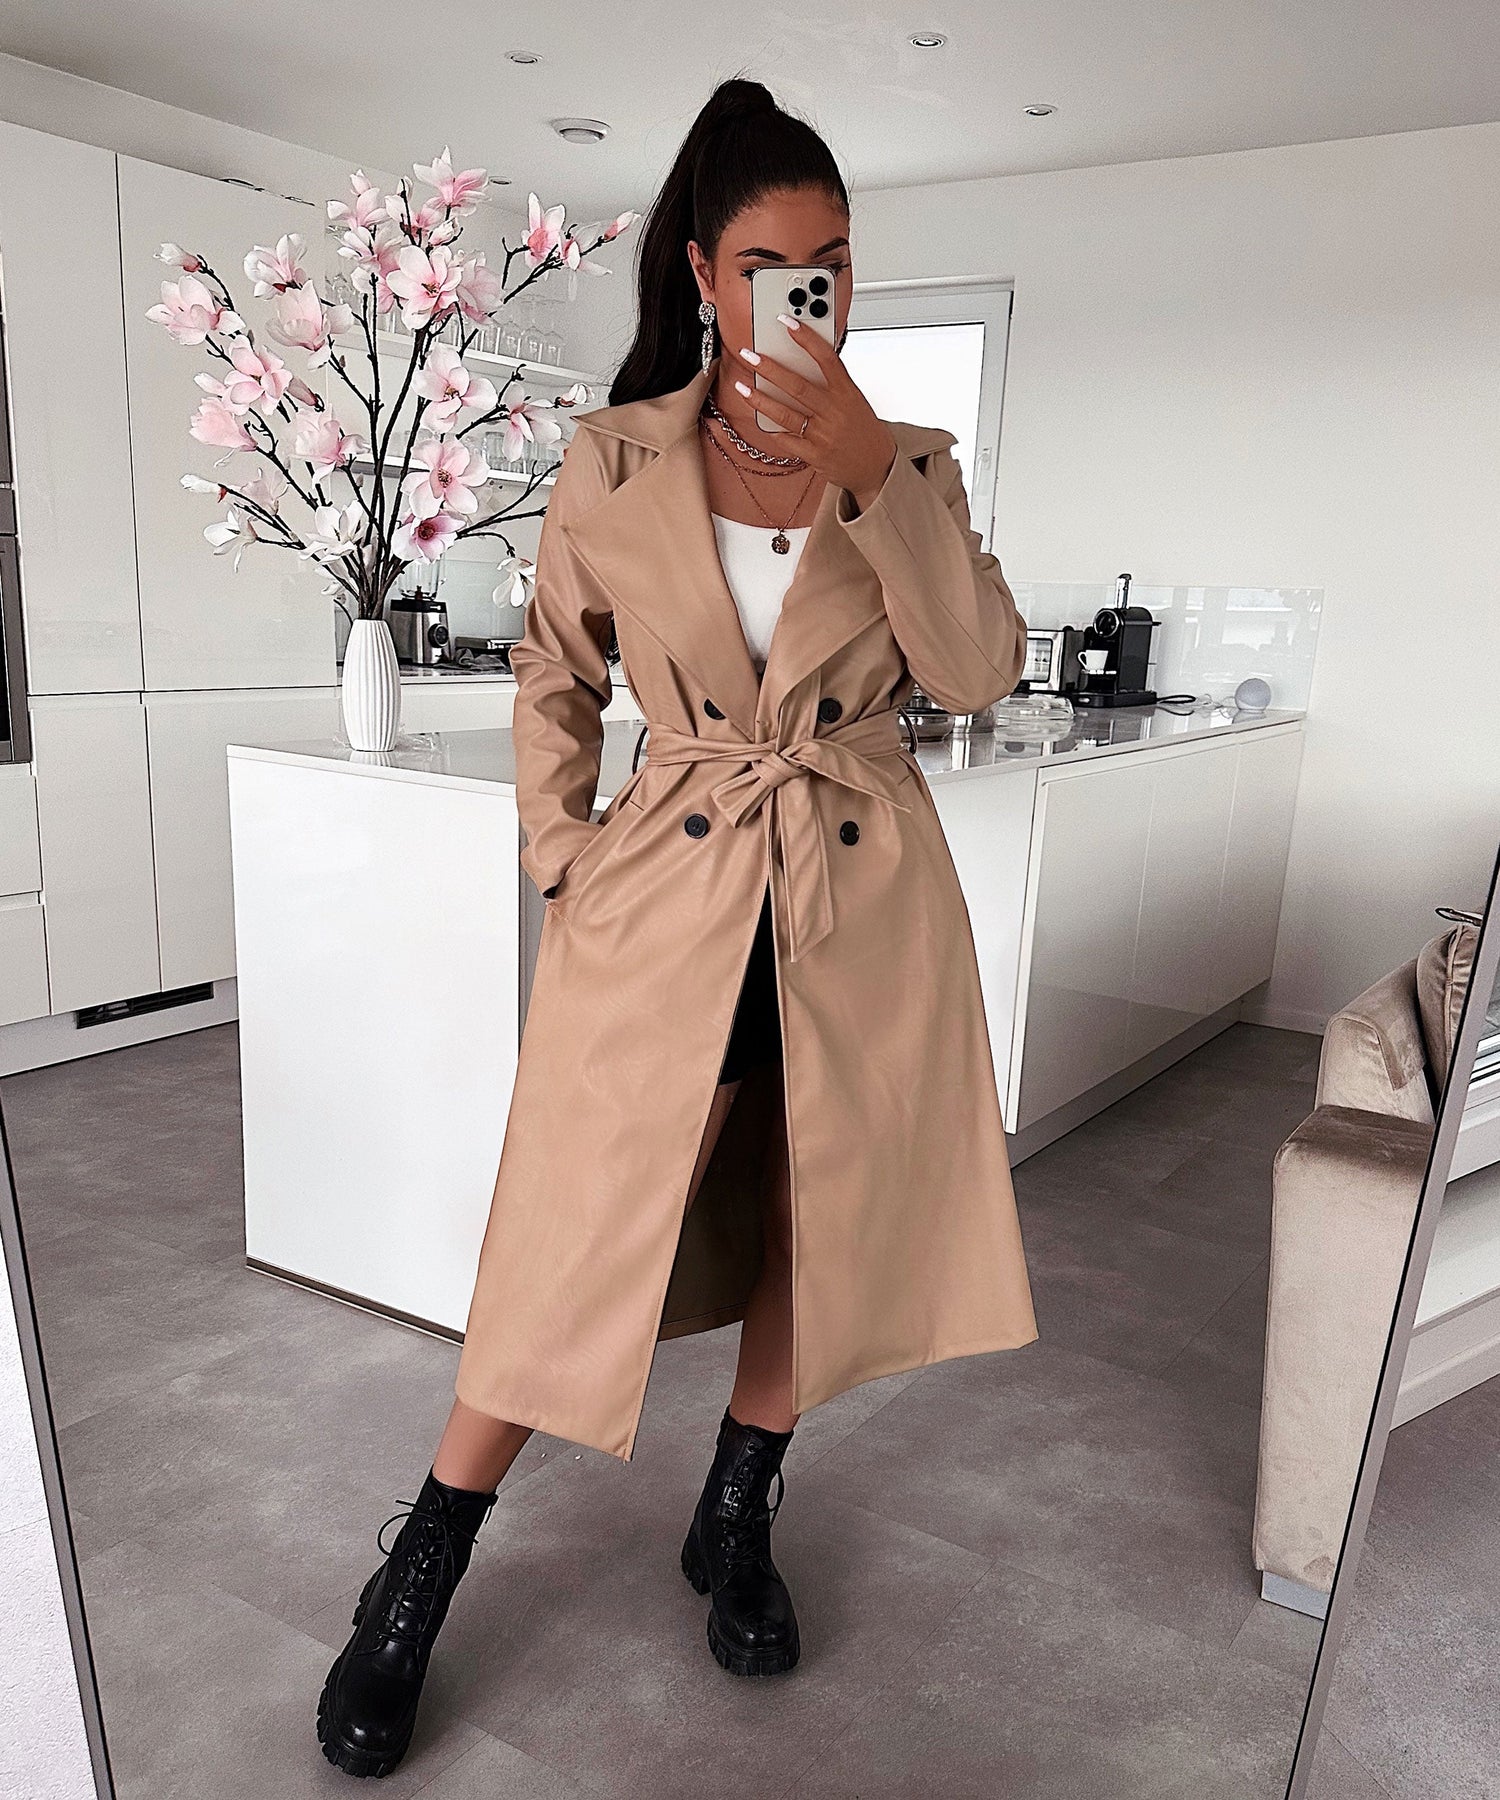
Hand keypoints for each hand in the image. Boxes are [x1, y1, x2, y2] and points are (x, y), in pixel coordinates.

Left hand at [729, 318, 896, 511]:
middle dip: (769, 369)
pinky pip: (787, 440)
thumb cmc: (863, 430)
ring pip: (785, 414)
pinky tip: (762, 421)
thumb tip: (800, 365)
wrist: (876, 466)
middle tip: (749, 355)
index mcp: (847, 393)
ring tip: (742, 387)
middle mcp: (835, 412)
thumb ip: (831, 385)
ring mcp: (824, 435)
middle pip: (797, 386)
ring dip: (759, 400)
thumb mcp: (854, 401)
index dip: (806, 339)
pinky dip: (774, 430)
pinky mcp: (815, 455)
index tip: (788, 323)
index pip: (827, 359)